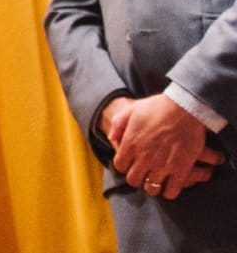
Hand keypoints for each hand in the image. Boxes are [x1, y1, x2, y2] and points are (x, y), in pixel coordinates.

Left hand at [111, 94, 225, 198]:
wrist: (185, 108)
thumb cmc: (158, 107)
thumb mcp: (131, 110)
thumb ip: (118, 125)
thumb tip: (112, 139)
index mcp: (130, 144)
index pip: (119, 166)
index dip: (125, 165)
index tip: (131, 163)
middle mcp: (144, 157)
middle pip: (133, 180)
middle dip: (137, 177)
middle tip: (143, 173)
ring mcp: (162, 165)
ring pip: (151, 188)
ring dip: (152, 185)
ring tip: (157, 179)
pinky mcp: (181, 169)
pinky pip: (171, 191)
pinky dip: (169, 191)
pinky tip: (170, 185)